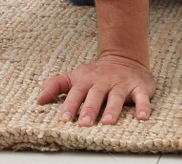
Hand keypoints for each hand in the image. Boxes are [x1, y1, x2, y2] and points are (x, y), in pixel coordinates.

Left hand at [38, 52, 155, 124]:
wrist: (125, 58)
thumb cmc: (96, 74)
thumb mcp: (75, 77)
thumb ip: (56, 86)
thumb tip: (39, 99)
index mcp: (86, 79)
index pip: (76, 92)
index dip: (70, 104)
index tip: (64, 118)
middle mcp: (104, 81)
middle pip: (95, 95)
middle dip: (90, 109)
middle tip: (84, 124)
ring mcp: (121, 84)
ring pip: (116, 97)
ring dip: (112, 110)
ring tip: (108, 122)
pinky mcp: (139, 87)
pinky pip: (142, 98)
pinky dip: (143, 107)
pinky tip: (142, 117)